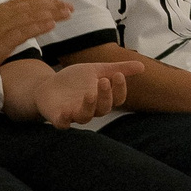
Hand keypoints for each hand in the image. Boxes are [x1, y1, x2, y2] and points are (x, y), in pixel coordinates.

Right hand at [0, 0, 73, 72]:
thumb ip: (10, 23)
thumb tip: (26, 24)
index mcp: (0, 9)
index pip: (28, 1)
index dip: (46, 0)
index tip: (60, 2)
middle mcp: (3, 14)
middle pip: (33, 6)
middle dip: (53, 5)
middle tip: (70, 7)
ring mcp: (3, 26)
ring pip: (32, 16)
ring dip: (52, 13)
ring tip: (67, 14)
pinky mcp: (3, 40)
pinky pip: (25, 30)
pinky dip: (39, 26)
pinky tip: (52, 24)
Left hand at [27, 59, 142, 127]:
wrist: (48, 86)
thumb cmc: (75, 80)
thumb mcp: (97, 70)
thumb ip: (117, 68)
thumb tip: (142, 66)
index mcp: (102, 99)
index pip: (117, 98)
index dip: (119, 89)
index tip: (118, 75)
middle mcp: (91, 109)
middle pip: (103, 108)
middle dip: (105, 96)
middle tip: (103, 80)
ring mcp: (75, 115)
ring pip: (86, 117)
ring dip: (89, 106)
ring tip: (90, 94)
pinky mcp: (59, 119)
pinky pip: (63, 124)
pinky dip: (65, 119)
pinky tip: (66, 111)